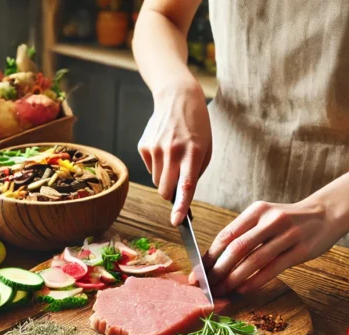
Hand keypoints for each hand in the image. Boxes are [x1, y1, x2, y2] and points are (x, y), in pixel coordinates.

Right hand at [138, 80, 211, 226]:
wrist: (177, 98)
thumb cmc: (196, 127)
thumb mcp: (205, 149)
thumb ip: (194, 173)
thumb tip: (181, 196)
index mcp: (192, 153)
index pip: (185, 186)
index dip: (180, 206)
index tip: (177, 222)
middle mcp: (172, 152)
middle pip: (165, 190)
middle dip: (170, 195)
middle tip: (177, 185)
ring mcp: (155, 148)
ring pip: (157, 181)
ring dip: (164, 178)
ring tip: (173, 158)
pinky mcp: (144, 146)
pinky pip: (149, 168)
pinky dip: (157, 166)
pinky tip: (164, 149)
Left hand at [202, 199, 345, 295]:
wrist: (326, 214)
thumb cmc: (288, 221)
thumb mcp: (265, 217)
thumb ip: (244, 233)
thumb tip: (214, 260)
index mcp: (257, 210)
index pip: (226, 235)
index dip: (209, 257)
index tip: (198, 273)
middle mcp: (270, 220)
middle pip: (237, 248)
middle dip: (217, 270)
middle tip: (206, 286)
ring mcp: (287, 234)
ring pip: (253, 260)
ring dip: (234, 279)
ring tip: (222, 291)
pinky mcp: (301, 250)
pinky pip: (273, 268)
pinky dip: (255, 281)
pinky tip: (242, 290)